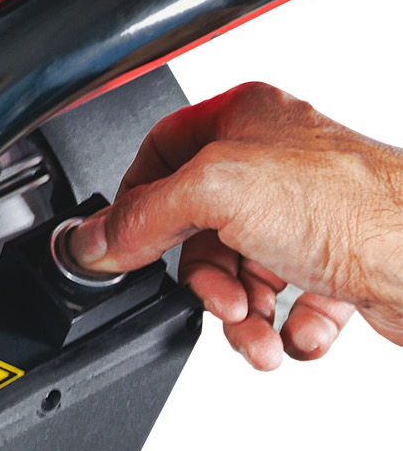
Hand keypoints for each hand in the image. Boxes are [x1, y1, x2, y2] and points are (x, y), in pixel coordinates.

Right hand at [69, 82, 402, 369]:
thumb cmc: (356, 208)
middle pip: (196, 225)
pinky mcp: (340, 264)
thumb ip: (142, 217)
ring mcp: (310, 214)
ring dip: (240, 313)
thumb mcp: (215, 195)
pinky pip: (287, 303)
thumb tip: (94, 243)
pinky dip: (283, 327)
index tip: (123, 246)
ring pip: (241, 270)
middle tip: (217, 299)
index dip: (138, 204)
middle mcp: (276, 161)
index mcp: (244, 117)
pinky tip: (295, 332)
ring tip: (256, 330)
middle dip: (203, 279)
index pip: (158, 154)